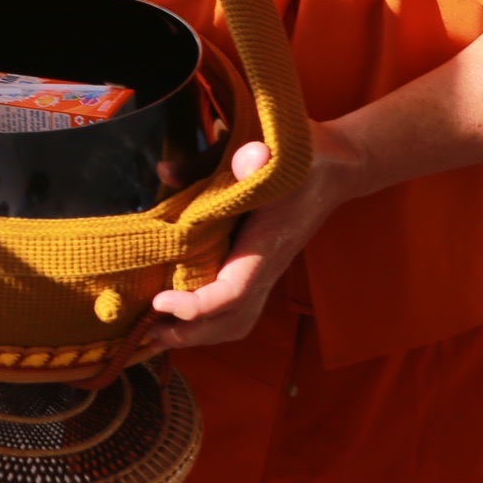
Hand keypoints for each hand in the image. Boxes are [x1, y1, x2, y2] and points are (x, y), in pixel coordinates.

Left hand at [149, 123, 362, 348]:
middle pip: (233, 320)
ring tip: (156, 333)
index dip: (197, 305)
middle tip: (146, 333)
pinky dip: (209, 321)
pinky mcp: (260, 269)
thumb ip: (215, 161)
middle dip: (191, 333)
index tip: (160, 302)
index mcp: (265, 244)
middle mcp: (266, 267)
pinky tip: (179, 315)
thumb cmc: (301, 158)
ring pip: (237, 321)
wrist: (335, 168)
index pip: (233, 292)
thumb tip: (164, 170)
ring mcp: (266, 272)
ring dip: (199, 333)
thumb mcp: (263, 149)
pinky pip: (238, 309)